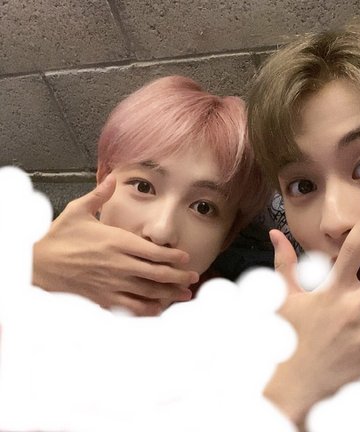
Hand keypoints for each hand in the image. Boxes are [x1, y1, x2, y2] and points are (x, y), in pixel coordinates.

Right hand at [33, 175, 198, 315]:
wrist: (38, 265)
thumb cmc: (59, 238)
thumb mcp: (78, 211)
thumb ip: (99, 195)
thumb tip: (114, 178)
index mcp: (116, 242)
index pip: (153, 251)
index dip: (173, 256)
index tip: (186, 257)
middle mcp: (119, 264)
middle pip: (157, 274)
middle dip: (178, 277)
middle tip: (193, 277)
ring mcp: (112, 284)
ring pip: (148, 292)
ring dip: (169, 294)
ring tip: (185, 294)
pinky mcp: (103, 299)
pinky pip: (131, 307)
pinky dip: (147, 310)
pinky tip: (158, 310)